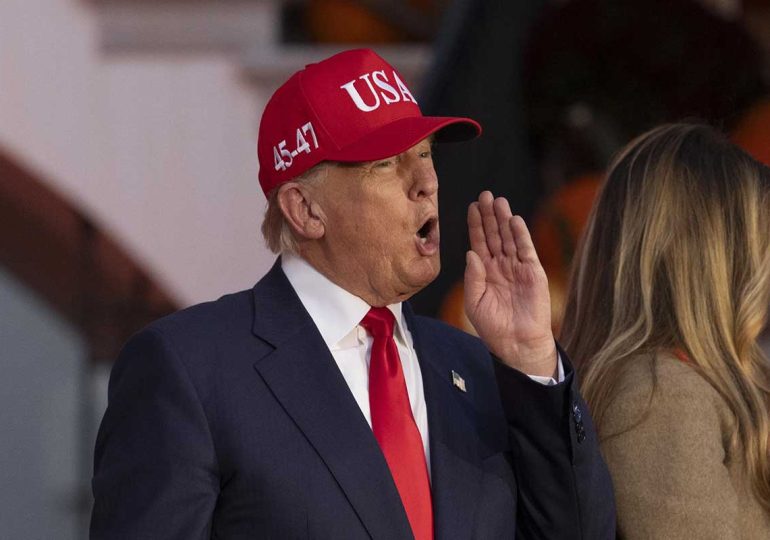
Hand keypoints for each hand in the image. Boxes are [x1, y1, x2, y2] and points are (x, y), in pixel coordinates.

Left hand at [464, 191, 556, 376]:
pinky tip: (514, 220)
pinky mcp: (533, 272)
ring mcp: (517, 268)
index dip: (476, 225)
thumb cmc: (493, 327)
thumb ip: (472, 277)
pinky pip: (526, 250)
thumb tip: (471, 252)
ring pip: (509, 238)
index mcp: (485, 272)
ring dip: (504, 219)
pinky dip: (520, 235)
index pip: (480, 242)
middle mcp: (501, 266)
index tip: (472, 207)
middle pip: (494, 235)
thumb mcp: (475, 302)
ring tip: (498, 201)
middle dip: (489, 215)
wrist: (517, 343)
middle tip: (484, 195)